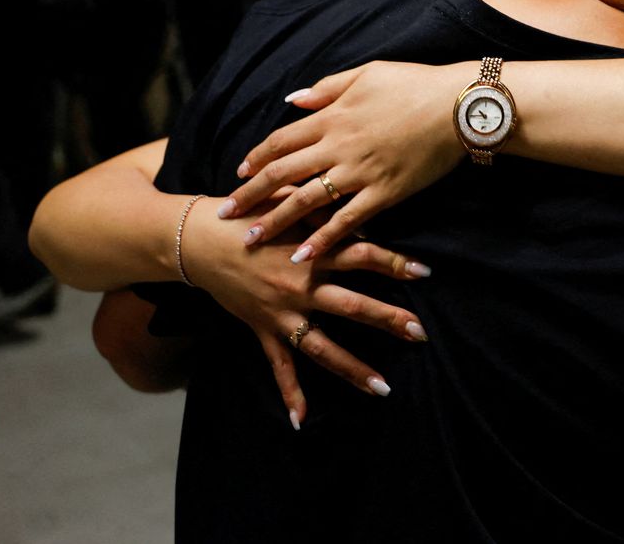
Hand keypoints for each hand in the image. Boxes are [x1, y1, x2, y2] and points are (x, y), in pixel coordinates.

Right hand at [180, 201, 431, 427]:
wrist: (199, 240)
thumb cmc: (248, 215)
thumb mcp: (287, 203)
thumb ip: (322, 213)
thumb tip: (360, 223)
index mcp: (311, 252)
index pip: (363, 256)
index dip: (395, 263)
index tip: (425, 271)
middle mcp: (300, 286)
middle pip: (352, 305)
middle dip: (388, 319)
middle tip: (420, 333)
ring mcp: (281, 313)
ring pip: (323, 347)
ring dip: (354, 368)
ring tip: (384, 387)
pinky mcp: (262, 329)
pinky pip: (278, 365)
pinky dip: (290, 392)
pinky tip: (302, 420)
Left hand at [221, 61, 471, 261]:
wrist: (458, 105)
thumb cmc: (414, 83)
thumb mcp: (366, 74)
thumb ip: (327, 88)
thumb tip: (295, 100)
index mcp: (333, 115)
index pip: (282, 139)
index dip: (258, 158)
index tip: (240, 174)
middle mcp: (338, 144)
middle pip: (282, 172)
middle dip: (250, 195)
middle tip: (224, 215)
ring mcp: (360, 171)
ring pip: (306, 199)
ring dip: (276, 220)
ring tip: (252, 240)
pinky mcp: (384, 192)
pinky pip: (346, 220)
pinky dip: (322, 239)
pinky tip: (303, 255)